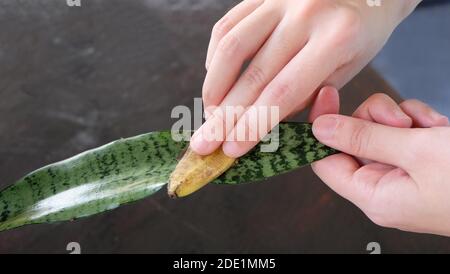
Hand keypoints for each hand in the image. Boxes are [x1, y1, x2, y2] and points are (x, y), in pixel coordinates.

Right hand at [191, 0, 420, 156]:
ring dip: (214, 88)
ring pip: (231, 48)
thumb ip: (305, 95)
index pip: (283, 92)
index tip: (231, 150)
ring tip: (209, 116)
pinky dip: (215, 58)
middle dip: (225, 117)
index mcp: (337, 38)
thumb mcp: (346, 70)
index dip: (253, 125)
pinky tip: (215, 82)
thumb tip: (259, 121)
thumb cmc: (359, 36)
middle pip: (253, 76)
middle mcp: (305, 13)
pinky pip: (227, 26)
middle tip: (205, 144)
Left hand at [310, 87, 449, 236]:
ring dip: (402, 118)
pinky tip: (439, 128)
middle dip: (374, 120)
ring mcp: (406, 174)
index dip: (319, 129)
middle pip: (353, 140)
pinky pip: (406, 131)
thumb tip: (320, 128)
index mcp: (374, 197)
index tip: (325, 96)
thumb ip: (365, 137)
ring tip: (428, 128)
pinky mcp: (424, 161)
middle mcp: (385, 188)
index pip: (325, 162)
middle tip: (401, 121)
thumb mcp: (417, 151)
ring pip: (380, 130)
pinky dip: (421, 122)